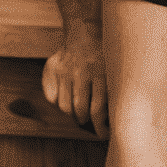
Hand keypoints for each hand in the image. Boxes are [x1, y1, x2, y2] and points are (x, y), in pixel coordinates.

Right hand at [42, 19, 108, 135]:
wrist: (87, 31)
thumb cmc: (106, 58)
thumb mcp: (115, 71)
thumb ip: (113, 94)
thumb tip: (115, 123)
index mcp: (101, 73)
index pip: (98, 110)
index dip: (100, 127)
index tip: (104, 135)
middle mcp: (81, 71)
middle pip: (79, 110)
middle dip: (85, 122)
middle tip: (89, 123)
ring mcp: (64, 70)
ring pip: (64, 106)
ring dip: (72, 114)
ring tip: (79, 112)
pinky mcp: (51, 69)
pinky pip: (51, 97)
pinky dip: (58, 102)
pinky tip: (67, 98)